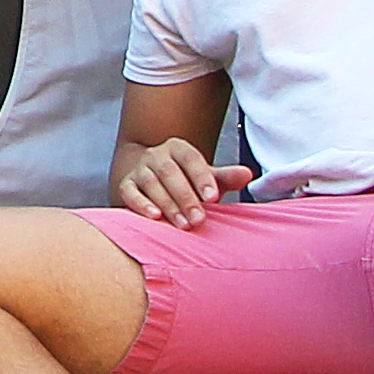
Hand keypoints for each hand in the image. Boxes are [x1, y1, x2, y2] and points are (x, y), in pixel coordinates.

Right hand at [115, 138, 250, 230]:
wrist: (153, 179)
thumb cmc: (186, 181)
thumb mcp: (206, 178)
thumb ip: (225, 177)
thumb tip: (247, 174)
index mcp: (178, 148)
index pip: (191, 159)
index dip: (202, 178)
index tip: (213, 198)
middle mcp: (156, 155)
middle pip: (170, 173)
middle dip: (185, 198)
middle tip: (199, 219)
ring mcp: (139, 169)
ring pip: (151, 183)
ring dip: (168, 205)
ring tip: (183, 225)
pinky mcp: (126, 184)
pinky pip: (130, 192)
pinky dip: (141, 204)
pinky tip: (155, 217)